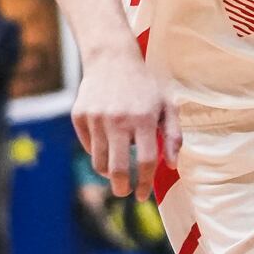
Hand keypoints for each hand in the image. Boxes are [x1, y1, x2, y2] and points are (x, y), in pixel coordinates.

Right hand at [73, 47, 177, 197]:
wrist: (111, 59)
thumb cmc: (144, 86)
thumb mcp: (167, 105)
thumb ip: (173, 136)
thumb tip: (171, 165)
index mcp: (143, 119)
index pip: (145, 161)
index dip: (145, 183)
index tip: (143, 194)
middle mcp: (118, 120)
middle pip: (118, 168)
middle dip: (121, 188)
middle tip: (124, 192)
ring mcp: (96, 118)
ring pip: (99, 162)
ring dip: (108, 172)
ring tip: (115, 170)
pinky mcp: (80, 116)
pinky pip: (88, 146)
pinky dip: (97, 152)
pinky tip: (106, 143)